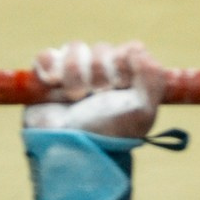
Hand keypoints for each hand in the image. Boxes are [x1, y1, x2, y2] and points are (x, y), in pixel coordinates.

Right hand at [25, 40, 163, 139]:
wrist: (70, 151)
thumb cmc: (108, 134)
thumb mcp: (142, 112)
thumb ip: (153, 78)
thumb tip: (138, 48)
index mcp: (127, 80)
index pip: (130, 49)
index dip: (124, 63)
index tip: (121, 85)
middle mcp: (102, 74)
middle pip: (102, 49)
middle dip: (100, 71)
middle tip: (97, 94)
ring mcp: (73, 74)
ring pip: (75, 48)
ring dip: (75, 72)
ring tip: (75, 96)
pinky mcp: (46, 78)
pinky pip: (46, 56)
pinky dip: (49, 64)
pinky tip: (53, 81)